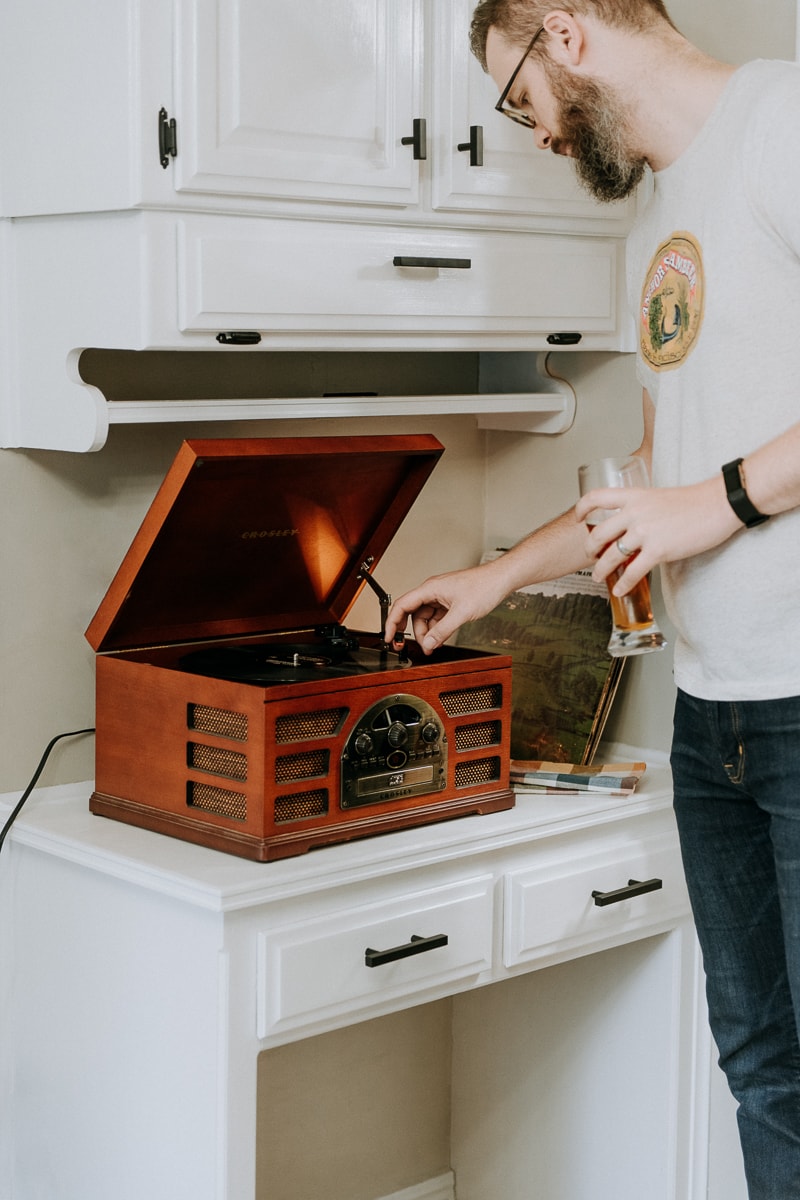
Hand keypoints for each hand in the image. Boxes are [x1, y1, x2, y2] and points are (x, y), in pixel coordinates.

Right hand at [384, 563, 510, 653]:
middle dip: (414, 632)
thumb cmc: (484, 587)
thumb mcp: (461, 613)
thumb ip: (442, 631)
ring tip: (432, 645)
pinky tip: (441, 638)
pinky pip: (437, 617)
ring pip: (426, 618)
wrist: (500, 579)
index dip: (392, 623)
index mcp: (430, 589)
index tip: (389, 638)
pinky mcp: (450, 602)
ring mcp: (441, 596)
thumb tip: (428, 643)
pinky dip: (437, 629)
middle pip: (413, 614)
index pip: (402, 606)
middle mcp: (432, 591)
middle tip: (414, 647)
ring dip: (427, 633)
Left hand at [574, 475, 740, 594]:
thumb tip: (635, 526)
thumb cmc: (695, 502)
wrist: (718, 505)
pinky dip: (623, 584)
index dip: (582, 509)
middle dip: (590, 549)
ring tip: (599, 576)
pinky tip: (620, 590)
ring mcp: (645, 532)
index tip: (578, 519)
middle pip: (599, 533)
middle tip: (590, 556)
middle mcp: (635, 513)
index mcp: (634, 496)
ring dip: (601, 569)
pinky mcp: (658, 550)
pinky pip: (632, 571)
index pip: (597, 497)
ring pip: (611, 555)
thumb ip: (643, 508)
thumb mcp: (660, 497)